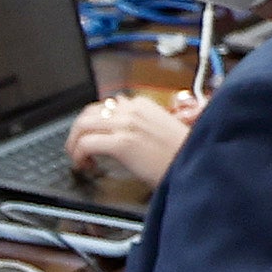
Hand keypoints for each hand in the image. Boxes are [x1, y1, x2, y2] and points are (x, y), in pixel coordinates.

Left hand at [69, 90, 199, 194]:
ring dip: (74, 144)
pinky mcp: (122, 143)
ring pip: (82, 126)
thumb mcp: (160, 130)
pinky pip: (86, 144)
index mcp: (142, 105)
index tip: (92, 138)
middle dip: (77, 133)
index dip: (93, 124)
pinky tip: (85, 166)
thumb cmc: (182, 154)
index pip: (105, 106)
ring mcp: (126, 124)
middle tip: (77, 150)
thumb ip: (138, 123)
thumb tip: (117, 124)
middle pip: (89, 113)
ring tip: (79, 159)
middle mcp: (132, 110)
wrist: (197, 166)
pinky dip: (79, 155)